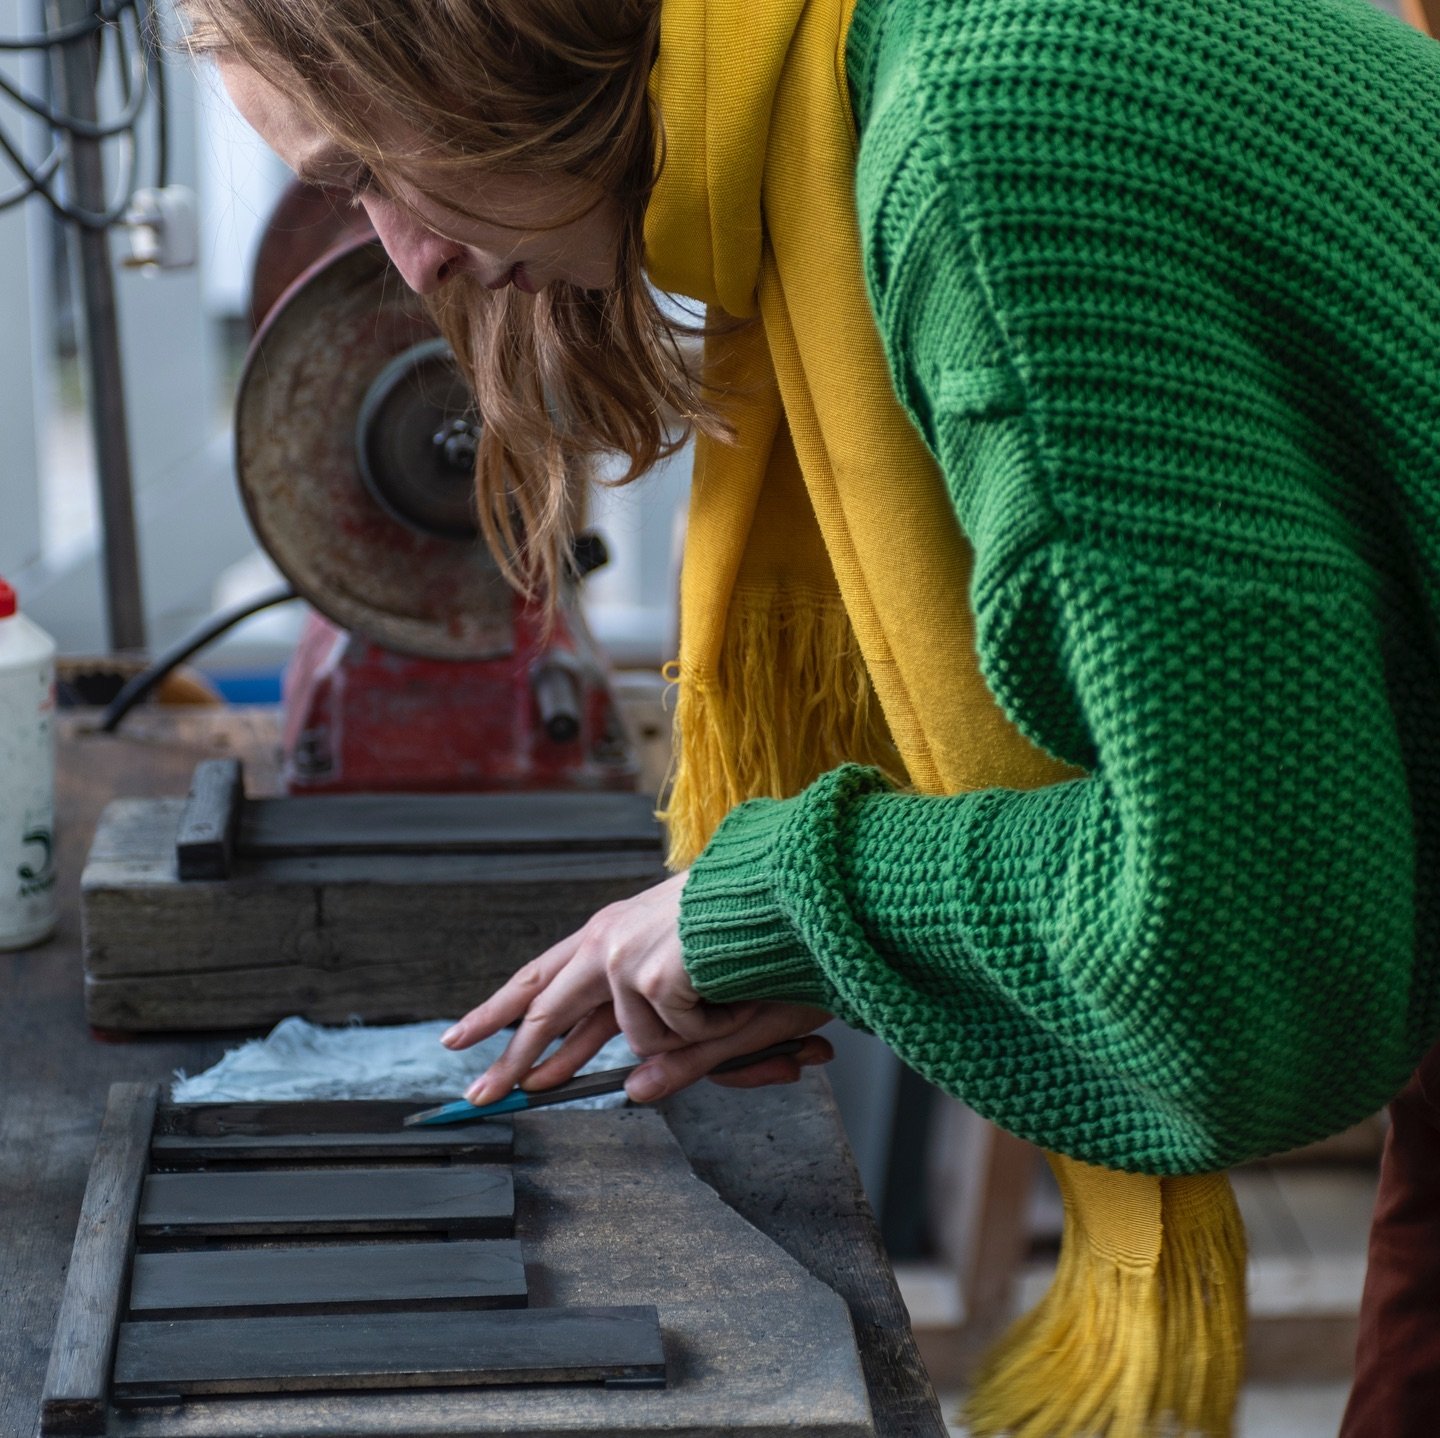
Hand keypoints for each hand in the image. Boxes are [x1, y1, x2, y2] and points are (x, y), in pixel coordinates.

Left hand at [441, 872, 832, 1103]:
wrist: (791, 892)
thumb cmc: (758, 936)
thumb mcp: (706, 1004)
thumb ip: (670, 1051)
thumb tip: (632, 1092)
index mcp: (616, 933)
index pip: (546, 978)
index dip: (503, 1010)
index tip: (464, 1036)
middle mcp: (610, 940)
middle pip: (544, 1007)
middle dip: (511, 1057)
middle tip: (477, 1095)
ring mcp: (625, 955)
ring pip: (632, 1038)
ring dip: (690, 1037)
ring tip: (734, 1003)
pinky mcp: (647, 973)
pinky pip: (672, 1037)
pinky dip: (714, 1029)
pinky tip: (735, 992)